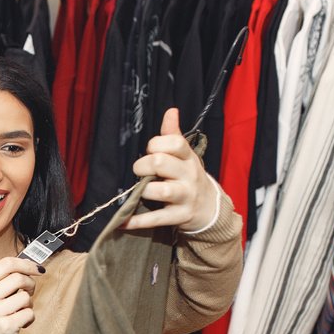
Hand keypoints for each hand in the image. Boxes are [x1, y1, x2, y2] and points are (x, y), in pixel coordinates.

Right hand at [0, 256, 39, 333]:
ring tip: (20, 310)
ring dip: (29, 303)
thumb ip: (3, 280)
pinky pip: (29, 313)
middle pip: (18, 277)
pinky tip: (20, 322)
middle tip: (29, 292)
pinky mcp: (5, 326)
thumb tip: (29, 264)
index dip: (26, 264)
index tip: (37, 269)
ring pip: (25, 296)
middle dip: (30, 284)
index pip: (6, 264)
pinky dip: (29, 318)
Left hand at [125, 108, 219, 232]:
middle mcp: (188, 175)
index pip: (174, 143)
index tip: (150, 150)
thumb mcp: (185, 155)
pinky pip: (157, 218)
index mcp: (188, 158)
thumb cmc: (188, 176)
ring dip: (144, 190)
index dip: (155, 144)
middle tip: (140, 172)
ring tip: (140, 191)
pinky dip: (139, 221)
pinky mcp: (179, 216)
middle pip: (160, 163)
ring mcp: (185, 197)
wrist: (209, 208)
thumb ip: (173, 135)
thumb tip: (171, 111)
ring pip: (161, 191)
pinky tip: (124, 222)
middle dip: (143, 166)